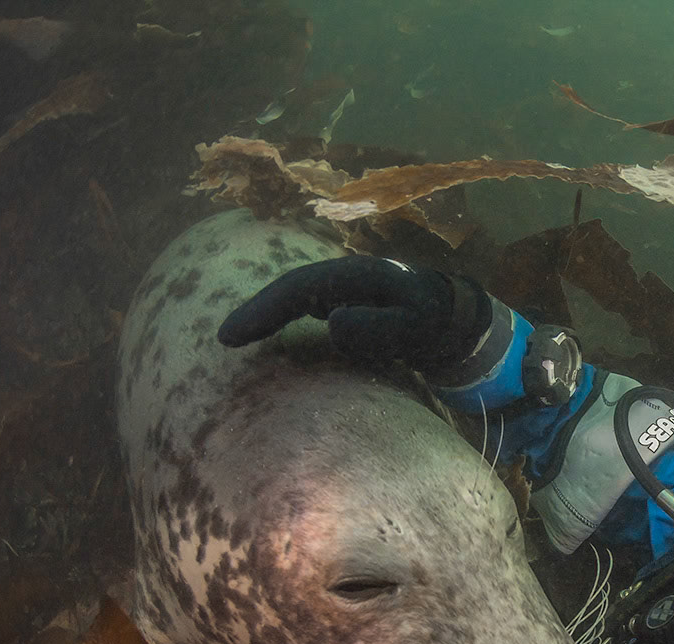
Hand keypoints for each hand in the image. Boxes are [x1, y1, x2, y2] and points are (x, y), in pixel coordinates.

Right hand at [217, 255, 488, 374]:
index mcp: (356, 275)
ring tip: (234, 338)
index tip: (233, 335)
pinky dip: (281, 317)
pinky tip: (264, 334)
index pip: (299, 288)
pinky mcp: (340, 297)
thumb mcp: (412, 327)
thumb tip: (331, 321)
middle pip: (289, 288)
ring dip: (264, 314)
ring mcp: (340, 284)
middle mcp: (343, 273)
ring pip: (293, 295)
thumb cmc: (432, 322)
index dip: (264, 310)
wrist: (450, 313)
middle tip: (224, 339)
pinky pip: (302, 305)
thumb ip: (377, 326)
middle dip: (256, 311)